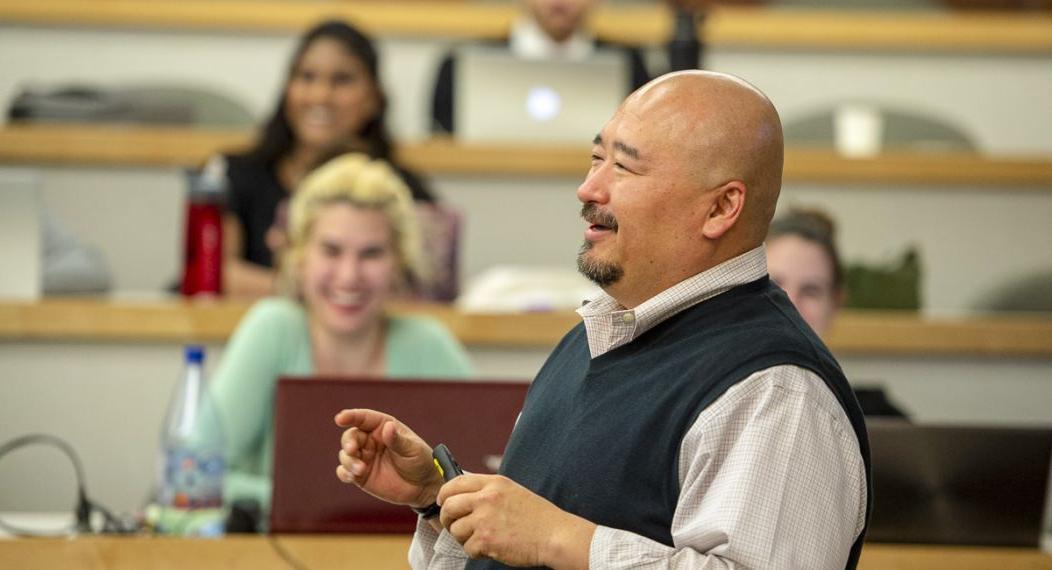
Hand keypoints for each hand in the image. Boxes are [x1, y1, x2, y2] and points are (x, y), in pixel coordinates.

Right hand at [335, 408, 442, 507]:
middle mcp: (370, 440)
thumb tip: (387, 427)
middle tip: (351, 449)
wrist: (422, 486)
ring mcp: (364, 458)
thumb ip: (398, 440)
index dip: (351, 416)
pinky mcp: (360, 475)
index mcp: (382, 427)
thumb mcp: (412, 449)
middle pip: (350, 436)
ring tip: (360, 470)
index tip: (340, 418)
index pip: (363, 418)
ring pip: (345, 455)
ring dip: (348, 460)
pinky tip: (350, 477)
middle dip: (348, 442)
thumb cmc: (420, 460)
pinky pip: (345, 471)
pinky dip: (344, 473)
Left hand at [437, 474, 595, 568]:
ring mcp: (485, 520)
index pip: (456, 482)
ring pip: (455, 530)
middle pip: (449, 506)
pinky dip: (477, 551)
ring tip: (481, 538)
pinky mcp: (486, 540)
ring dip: (464, 537)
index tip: (443, 502)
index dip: (445, 494)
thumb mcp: (512, 492)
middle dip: (447, 518)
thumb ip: (488, 491)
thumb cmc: (538, 517)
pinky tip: (491, 547)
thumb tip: (464, 497)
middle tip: (454, 525)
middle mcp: (486, 498)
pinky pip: (467, 548)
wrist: (554, 536)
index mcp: (493, 484)